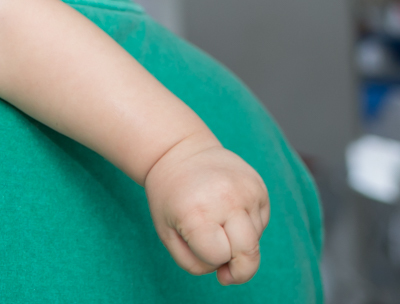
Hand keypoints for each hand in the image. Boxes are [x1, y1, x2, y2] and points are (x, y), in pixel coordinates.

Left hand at [144, 136, 270, 284]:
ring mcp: (248, 191)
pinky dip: (246, 225)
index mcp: (197, 211)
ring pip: (254, 240)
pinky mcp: (260, 187)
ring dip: (238, 241)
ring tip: (216, 218)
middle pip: (248, 255)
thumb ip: (194, 263)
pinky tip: (227, 209)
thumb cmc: (170, 198)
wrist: (180, 150)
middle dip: (238, 268)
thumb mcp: (167, 232)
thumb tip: (229, 277)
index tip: (193, 241)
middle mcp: (227, 200)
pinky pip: (260, 223)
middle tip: (221, 261)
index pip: (217, 257)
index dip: (206, 257)